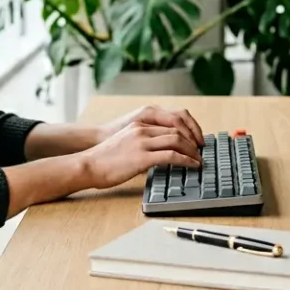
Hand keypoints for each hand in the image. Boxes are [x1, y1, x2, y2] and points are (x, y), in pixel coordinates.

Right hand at [79, 122, 200, 189]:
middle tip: (201, 151)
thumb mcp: (124, 144)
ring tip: (199, 159)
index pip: (170, 123)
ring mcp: (142, 143)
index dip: (186, 132)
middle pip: (176, 130)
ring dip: (192, 150)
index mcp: (138, 126)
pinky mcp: (142, 157)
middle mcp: (142, 130)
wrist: (88, 166)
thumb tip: (157, 155)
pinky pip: (171, 155)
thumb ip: (141, 144)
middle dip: (193, 140)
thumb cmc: (104, 160)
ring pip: (177, 140)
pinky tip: (192, 165)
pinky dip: (186, 160)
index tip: (195, 141)